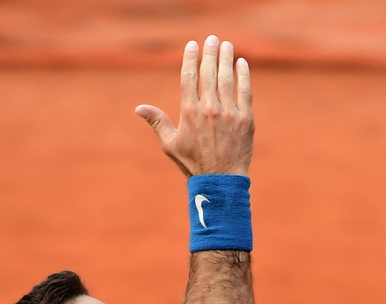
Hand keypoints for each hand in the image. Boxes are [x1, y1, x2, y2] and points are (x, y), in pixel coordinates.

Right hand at [135, 36, 253, 176]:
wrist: (221, 180)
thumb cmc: (194, 163)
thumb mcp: (171, 144)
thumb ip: (158, 122)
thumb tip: (139, 108)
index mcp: (190, 112)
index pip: (188, 77)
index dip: (191, 58)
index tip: (193, 45)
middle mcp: (209, 109)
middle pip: (209, 73)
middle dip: (210, 53)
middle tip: (212, 39)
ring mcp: (229, 113)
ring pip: (227, 79)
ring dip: (227, 59)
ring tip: (227, 45)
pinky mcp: (246, 119)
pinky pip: (245, 92)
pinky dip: (244, 76)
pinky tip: (242, 64)